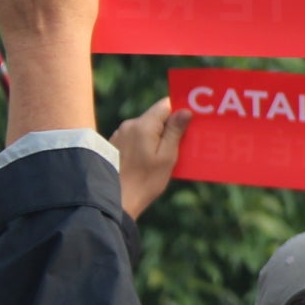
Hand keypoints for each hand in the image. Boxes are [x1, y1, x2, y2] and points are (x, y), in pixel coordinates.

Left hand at [112, 98, 192, 219]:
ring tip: (166, 155)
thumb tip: (185, 111)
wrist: (114, 199)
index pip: (165, 105)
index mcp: (143, 125)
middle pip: (155, 117)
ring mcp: (120, 134)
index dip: (179, 109)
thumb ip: (175, 132)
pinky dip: (145, 143)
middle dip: (170, 126)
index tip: (191, 121)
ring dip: (157, 136)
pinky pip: (135, 137)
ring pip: (145, 127)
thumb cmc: (145, 181)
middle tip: (184, 142)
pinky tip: (149, 160)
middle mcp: (129, 125)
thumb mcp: (166, 157)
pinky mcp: (114, 144)